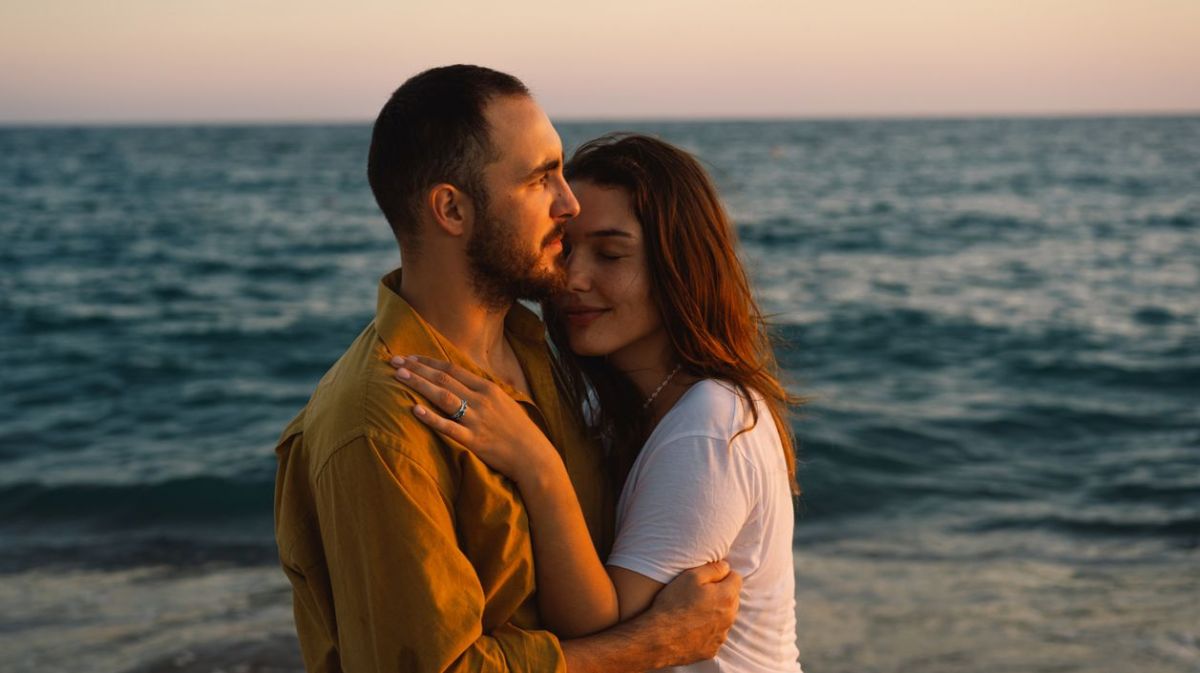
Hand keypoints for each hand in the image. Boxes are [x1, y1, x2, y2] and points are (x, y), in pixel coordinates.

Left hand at [389, 355, 560, 481]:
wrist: (534, 456)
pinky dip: (431, 418)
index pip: (452, 369)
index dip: (429, 361)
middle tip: (394, 361)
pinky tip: (414, 410)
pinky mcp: (474, 441)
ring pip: (443, 397)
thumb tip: (461, 383)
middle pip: (444, 378)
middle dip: (417, 368)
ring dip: (420, 384)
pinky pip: (449, 427)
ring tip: (399, 376)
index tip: (409, 357)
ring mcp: (477, 420)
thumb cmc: (518, 430)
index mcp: (488, 388)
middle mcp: (481, 400)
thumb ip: (482, 392)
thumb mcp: (503, 403)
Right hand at [645, 560, 741, 665]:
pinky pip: (714, 635)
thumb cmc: (673, 604)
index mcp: (727, 596)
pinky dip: (707, 630)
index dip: (722, 574)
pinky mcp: (712, 649)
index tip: (708, 578)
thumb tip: (725, 566)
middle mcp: (729, 617)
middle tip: (698, 593)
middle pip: (732, 599)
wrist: (658, 638)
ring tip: (693, 611)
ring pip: (724, 618)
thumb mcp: (690, 576)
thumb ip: (713, 569)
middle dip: (720, 594)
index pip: (736, 578)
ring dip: (715, 613)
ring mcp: (721, 635)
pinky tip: (691, 627)